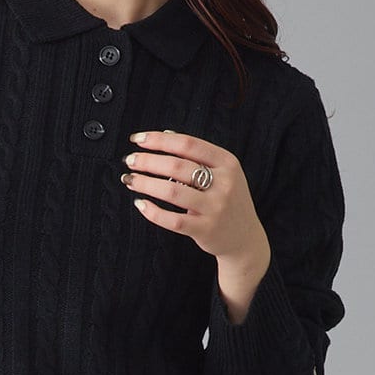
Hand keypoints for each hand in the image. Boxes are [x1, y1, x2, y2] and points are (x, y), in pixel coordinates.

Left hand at [121, 129, 271, 316]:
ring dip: (146, 184)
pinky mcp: (205, 230)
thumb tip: (165, 136)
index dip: (159, 140)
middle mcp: (223, 183)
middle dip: (148, 161)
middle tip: (129, 161)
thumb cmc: (228, 200)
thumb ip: (198, 155)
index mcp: (226, 162)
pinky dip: (153, 212)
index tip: (138, 140)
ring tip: (130, 180)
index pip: (188, 144)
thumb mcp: (224, 172)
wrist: (244, 238)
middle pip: (177, 166)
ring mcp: (215, 208)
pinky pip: (173, 221)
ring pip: (172, 192)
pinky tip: (140, 204)